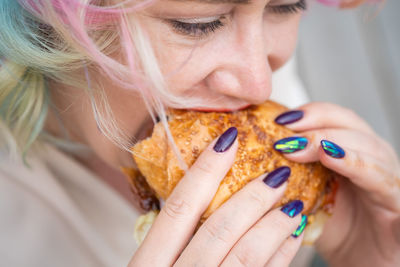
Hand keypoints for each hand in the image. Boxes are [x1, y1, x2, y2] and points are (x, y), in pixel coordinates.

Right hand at [129, 127, 304, 266]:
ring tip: (294, 200)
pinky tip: (295, 236)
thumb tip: (199, 194)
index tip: (228, 139)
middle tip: (276, 172)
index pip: (178, 208)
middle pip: (219, 229)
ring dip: (275, 225)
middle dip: (251, 196)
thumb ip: (168, 243)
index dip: (205, 170)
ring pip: (247, 256)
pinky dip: (283, 257)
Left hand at [274, 102, 399, 266]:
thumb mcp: (306, 196)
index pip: (333, 120)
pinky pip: (383, 183)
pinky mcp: (398, 207)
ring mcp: (388, 182)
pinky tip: (335, 159)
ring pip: (370, 150)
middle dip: (317, 127)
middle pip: (351, 128)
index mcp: (350, 154)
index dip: (308, 114)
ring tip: (311, 145)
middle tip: (286, 135)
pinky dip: (361, 167)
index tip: (277, 119)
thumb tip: (249, 157)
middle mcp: (371, 162)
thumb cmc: (334, 230)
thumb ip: (288, 175)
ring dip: (336, 144)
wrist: (360, 264)